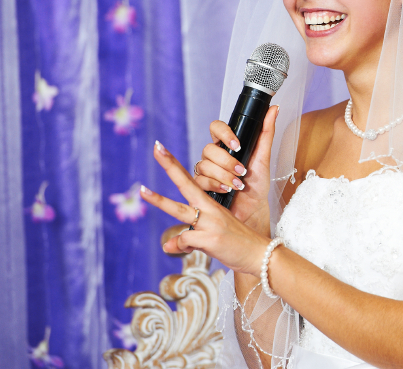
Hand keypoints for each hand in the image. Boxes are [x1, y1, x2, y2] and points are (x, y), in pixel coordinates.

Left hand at [141, 145, 269, 275]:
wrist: (260, 255)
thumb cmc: (237, 245)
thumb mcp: (211, 239)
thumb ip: (188, 239)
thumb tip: (167, 247)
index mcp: (210, 205)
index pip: (190, 181)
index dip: (175, 166)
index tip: (162, 150)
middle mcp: (210, 209)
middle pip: (185, 183)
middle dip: (170, 165)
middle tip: (156, 147)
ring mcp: (210, 222)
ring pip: (179, 210)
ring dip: (159, 200)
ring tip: (142, 191)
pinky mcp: (210, 238)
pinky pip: (186, 239)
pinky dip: (182, 247)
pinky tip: (188, 250)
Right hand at [193, 106, 278, 236]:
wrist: (253, 208)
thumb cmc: (257, 183)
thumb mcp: (264, 157)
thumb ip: (266, 132)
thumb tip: (274, 109)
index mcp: (227, 145)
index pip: (216, 128)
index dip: (224, 133)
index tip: (238, 144)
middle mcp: (214, 156)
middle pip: (209, 149)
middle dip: (227, 161)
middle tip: (242, 171)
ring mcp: (205, 170)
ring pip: (204, 165)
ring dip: (223, 175)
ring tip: (238, 185)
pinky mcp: (201, 186)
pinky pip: (200, 180)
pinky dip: (216, 185)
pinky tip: (227, 190)